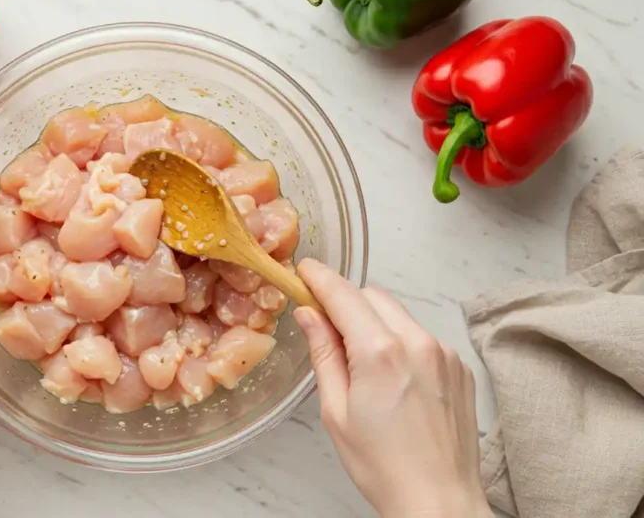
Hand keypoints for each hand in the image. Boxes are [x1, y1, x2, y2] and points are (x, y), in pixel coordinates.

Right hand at [293, 259, 489, 517]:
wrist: (439, 502)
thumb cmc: (385, 467)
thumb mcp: (336, 411)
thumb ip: (324, 354)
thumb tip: (309, 316)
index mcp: (381, 353)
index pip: (344, 294)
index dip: (320, 278)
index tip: (305, 270)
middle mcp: (418, 343)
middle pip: (373, 296)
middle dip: (346, 302)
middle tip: (324, 325)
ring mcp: (444, 354)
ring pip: (399, 314)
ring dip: (374, 322)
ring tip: (360, 364)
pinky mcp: (459, 367)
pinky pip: (422, 337)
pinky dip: (401, 342)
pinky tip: (391, 379)